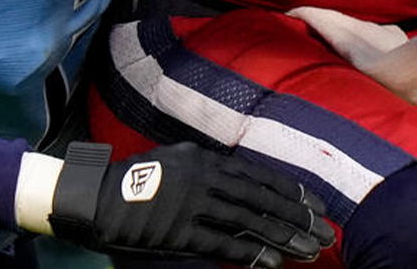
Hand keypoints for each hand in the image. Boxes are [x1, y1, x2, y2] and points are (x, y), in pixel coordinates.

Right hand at [27, 141, 333, 265]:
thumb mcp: (174, 162)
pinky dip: (250, 253)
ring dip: (282, 237)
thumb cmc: (134, 181)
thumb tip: (240, 186)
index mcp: (204, 159)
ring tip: (309, 251)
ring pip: (249, 221)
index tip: (316, 205)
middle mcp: (203, 177)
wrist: (92, 196)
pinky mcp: (178, 231)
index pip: (258, 175)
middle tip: (324, 233)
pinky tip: (273, 262)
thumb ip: (207, 172)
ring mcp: (191, 204)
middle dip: (296, 217)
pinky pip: (222, 243)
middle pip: (261, 199)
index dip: (290, 191)